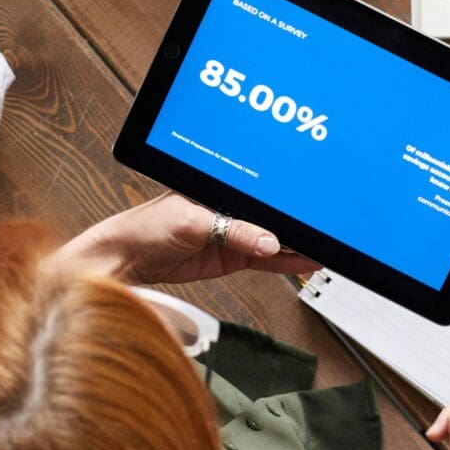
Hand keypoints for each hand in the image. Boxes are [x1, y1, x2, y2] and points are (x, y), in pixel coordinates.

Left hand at [58, 195, 313, 283]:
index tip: (310, 209)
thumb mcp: (191, 222)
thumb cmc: (145, 226)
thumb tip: (268, 242)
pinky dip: (284, 262)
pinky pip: (263, 260)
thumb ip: (232, 231)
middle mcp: (229, 208)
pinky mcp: (228, 257)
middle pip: (271, 216)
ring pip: (272, 239)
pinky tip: (303, 262)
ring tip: (322, 248)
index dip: (286, 200)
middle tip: (325, 231)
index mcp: (221, 187)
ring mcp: (230, 233)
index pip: (262, 194)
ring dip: (295, 245)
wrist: (124, 258)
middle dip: (296, 222)